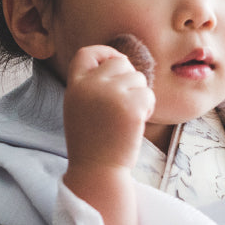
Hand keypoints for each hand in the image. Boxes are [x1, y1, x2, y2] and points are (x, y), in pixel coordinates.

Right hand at [63, 44, 154, 175]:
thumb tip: (118, 62)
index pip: (87, 53)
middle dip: (129, 78)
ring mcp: (111, 94)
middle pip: (120, 62)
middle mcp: (91, 86)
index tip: (115, 62)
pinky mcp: (131, 106)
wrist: (97, 171)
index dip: (104, 53)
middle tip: (126, 102)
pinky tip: (136, 123)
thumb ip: (92, 86)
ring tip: (127, 117)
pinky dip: (148, 108)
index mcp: (75, 86)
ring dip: (140, 95)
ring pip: (138, 78)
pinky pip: (149, 94)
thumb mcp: (80, 107)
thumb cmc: (92, 142)